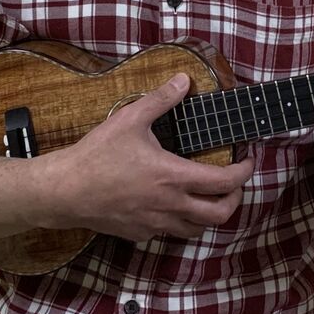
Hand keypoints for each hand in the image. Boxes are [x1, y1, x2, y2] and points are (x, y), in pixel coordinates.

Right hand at [51, 73, 254, 242]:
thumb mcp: (130, 119)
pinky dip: (182, 220)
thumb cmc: (97, 155)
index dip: (244, 172)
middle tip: (234, 183)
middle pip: (219, 215)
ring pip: (197, 229)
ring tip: (209, 195)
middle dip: (235, 199)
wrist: (65, 192)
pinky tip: (172, 203)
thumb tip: (184, 80)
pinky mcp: (140, 233)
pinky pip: (170, 232)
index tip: (248, 160)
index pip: (224, 182)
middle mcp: (170, 206)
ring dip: (210, 214)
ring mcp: (155, 224)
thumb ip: (160, 99)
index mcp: (174, 177)